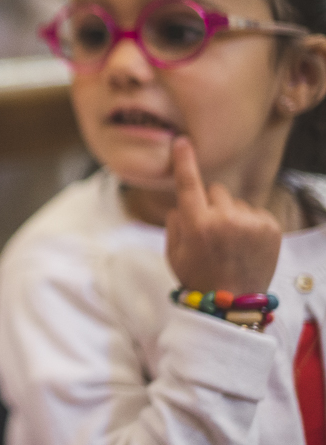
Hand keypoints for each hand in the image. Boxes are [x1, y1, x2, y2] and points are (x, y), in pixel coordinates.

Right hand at [165, 137, 280, 294]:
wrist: (233, 303)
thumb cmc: (197, 277)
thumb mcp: (173, 252)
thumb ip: (175, 222)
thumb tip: (183, 203)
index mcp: (197, 224)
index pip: (189, 183)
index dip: (185, 161)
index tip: (183, 141)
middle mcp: (225, 219)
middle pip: (216, 190)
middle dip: (211, 203)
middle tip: (211, 228)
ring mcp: (251, 223)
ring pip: (236, 202)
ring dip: (232, 214)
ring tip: (231, 242)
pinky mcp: (271, 228)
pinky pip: (255, 211)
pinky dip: (249, 223)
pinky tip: (246, 243)